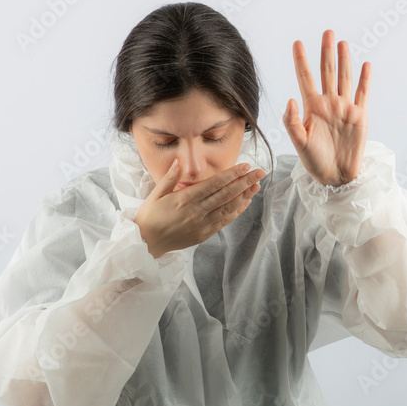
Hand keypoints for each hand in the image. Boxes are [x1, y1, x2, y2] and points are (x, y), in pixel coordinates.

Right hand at [132, 161, 265, 258]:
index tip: (245, 166)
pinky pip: (224, 221)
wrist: (146, 244)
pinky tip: (245, 202)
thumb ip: (170, 177)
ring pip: (228, 208)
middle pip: (226, 194)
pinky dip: (236, 211)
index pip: (214, 184)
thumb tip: (179, 161)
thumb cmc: (149, 217)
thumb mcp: (155, 194)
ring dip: (244, 196)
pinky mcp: (204, 234)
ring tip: (257, 186)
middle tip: (260, 172)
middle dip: (245, 182)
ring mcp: (202, 224)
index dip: (232, 174)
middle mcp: (196, 212)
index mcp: (185, 199)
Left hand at [283, 29, 370, 186]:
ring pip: (345, 79)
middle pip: (327, 72)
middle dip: (326, 52)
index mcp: (311, 107)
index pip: (305, 78)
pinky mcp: (359, 116)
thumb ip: (292, 122)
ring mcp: (344, 108)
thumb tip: (290, 99)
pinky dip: (365, 80)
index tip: (297, 43)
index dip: (301, 60)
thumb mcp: (299, 143)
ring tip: (343, 43)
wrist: (335, 177)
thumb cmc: (314, 162)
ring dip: (344, 60)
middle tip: (328, 31)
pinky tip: (365, 65)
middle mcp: (328, 103)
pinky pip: (362, 94)